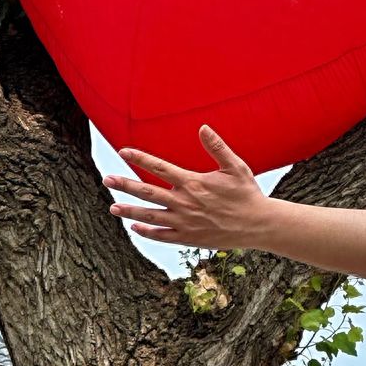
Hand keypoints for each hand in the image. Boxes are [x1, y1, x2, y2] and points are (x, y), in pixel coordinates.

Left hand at [103, 126, 271, 248]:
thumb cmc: (247, 193)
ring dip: (130, 211)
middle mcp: (184, 202)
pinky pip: (162, 235)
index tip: (123, 151)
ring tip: (112, 207)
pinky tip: (135, 228)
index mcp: (193, 182)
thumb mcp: (235, 167)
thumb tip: (203, 127)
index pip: (159, 167)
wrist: (258, 225)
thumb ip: (217, 147)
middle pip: (148, 192)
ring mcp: (184, 222)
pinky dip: (147, 232)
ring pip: (150, 215)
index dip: (140, 158)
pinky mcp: (188, 238)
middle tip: (107, 180)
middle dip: (125, 185)